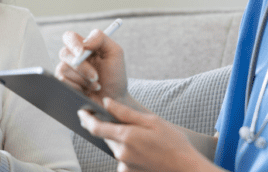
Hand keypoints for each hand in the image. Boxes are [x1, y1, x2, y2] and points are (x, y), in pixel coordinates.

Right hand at [55, 29, 129, 105]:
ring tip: (95, 86)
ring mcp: (67, 71)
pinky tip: (86, 91)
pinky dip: (77, 87)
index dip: (73, 43)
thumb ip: (101, 38)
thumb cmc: (115, 76)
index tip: (81, 52)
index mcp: (84, 47)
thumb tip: (84, 42)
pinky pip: (61, 82)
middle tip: (95, 77)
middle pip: (65, 53)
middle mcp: (73, 57)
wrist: (113, 99)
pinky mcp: (63, 84)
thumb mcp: (115, 53)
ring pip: (63, 69)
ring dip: (82, 80)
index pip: (70, 37)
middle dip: (82, 67)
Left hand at [78, 98, 211, 171]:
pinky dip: (128, 152)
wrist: (185, 168)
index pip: (96, 127)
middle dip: (108, 127)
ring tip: (144, 140)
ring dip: (121, 140)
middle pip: (105, 136)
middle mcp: (121, 153)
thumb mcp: (151, 121)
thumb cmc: (173, 143)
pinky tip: (145, 151)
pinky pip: (122, 159)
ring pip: (114, 147)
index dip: (86, 118)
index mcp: (126, 136)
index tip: (81, 111)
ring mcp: (124, 165)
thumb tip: (106, 102)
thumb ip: (125, 113)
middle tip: (122, 121)